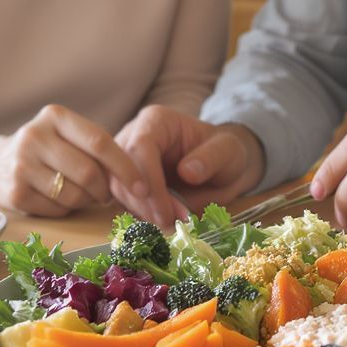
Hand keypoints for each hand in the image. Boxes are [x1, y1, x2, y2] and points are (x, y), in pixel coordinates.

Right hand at [0, 105, 146, 215]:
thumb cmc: (48, 150)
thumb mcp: (68, 136)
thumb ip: (97, 148)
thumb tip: (137, 179)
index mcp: (55, 116)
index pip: (100, 142)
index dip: (126, 167)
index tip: (143, 187)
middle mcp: (35, 136)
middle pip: (89, 172)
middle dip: (106, 189)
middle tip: (107, 195)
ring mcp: (21, 165)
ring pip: (75, 194)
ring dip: (87, 201)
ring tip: (82, 195)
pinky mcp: (15, 193)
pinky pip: (58, 209)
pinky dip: (67, 209)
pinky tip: (58, 199)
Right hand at [113, 105, 265, 227]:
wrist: (221, 169)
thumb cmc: (223, 152)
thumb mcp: (228, 150)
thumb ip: (211, 158)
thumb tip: (187, 172)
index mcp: (156, 121)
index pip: (141, 146)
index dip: (148, 177)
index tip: (161, 206)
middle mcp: (134, 138)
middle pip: (122, 170)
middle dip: (145, 201)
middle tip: (171, 222)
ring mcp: (127, 161)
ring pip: (119, 190)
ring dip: (144, 212)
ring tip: (173, 224)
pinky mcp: (127, 184)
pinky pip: (124, 203)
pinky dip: (142, 218)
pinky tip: (163, 225)